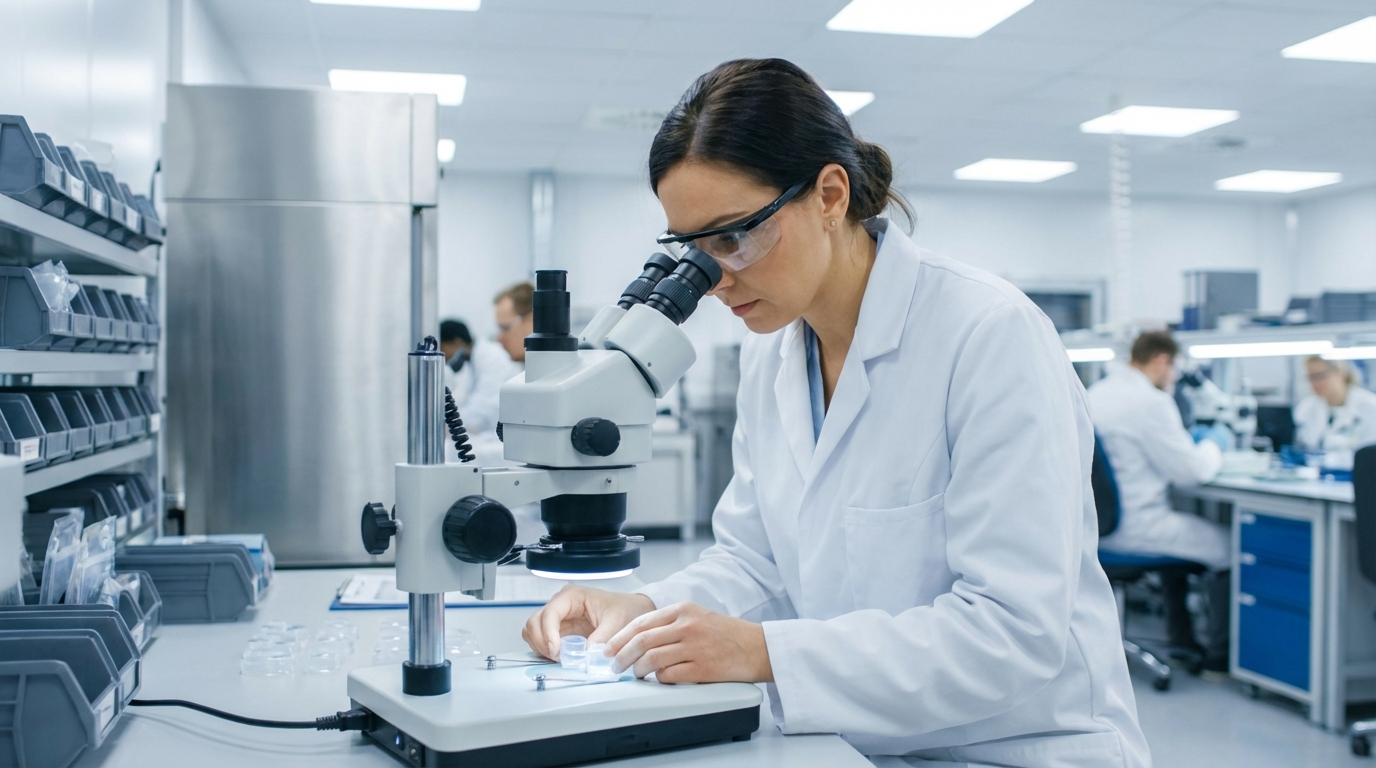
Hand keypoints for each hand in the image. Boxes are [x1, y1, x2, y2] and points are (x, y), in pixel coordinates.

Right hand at [522, 585, 654, 660]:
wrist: (632, 612)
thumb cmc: (624, 610)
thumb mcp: (617, 622)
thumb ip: (602, 637)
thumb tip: (587, 654)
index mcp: (572, 596)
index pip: (549, 613)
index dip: (548, 633)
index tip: (556, 650)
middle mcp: (560, 604)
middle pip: (534, 622)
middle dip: (542, 642)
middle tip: (558, 658)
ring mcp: (558, 617)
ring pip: (533, 631)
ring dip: (541, 647)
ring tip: (560, 658)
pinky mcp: (559, 630)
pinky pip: (541, 640)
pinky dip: (545, 650)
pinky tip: (560, 657)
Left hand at [605, 602, 772, 683]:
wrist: (757, 647)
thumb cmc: (727, 634)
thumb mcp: (697, 617)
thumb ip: (669, 625)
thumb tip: (637, 640)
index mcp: (682, 610)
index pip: (640, 623)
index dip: (619, 638)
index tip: (608, 649)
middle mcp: (687, 625)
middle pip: (641, 641)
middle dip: (621, 656)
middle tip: (613, 666)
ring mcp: (694, 647)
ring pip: (651, 659)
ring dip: (637, 670)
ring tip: (634, 675)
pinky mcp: (702, 668)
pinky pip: (669, 675)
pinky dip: (658, 679)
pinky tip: (658, 680)